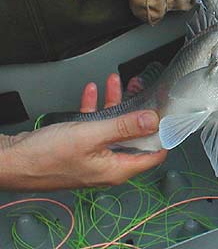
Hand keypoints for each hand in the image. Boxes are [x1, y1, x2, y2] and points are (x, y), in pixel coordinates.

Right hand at [0, 74, 166, 190]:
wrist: (11, 161)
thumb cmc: (45, 157)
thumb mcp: (91, 136)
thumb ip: (124, 127)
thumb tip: (152, 121)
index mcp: (117, 168)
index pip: (153, 154)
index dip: (162, 134)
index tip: (168, 113)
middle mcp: (108, 164)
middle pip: (134, 135)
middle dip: (139, 111)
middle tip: (144, 90)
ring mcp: (94, 154)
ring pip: (113, 126)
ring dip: (116, 103)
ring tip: (118, 82)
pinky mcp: (79, 146)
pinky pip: (94, 124)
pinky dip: (95, 107)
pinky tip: (93, 91)